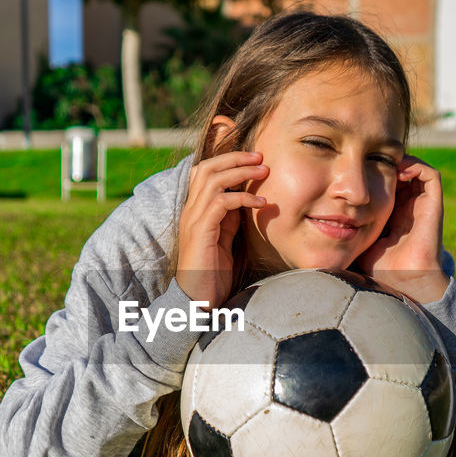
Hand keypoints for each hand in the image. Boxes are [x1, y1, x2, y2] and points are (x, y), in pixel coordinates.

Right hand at [175, 151, 268, 307]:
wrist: (197, 300)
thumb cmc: (211, 273)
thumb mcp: (223, 239)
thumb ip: (229, 219)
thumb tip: (244, 201)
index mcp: (195, 210)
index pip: (204, 172)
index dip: (227, 160)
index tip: (253, 159)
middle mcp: (191, 210)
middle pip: (207, 168)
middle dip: (235, 158)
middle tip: (260, 157)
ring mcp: (194, 219)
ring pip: (213, 180)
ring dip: (241, 172)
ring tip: (264, 171)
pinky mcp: (201, 231)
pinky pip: (221, 203)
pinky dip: (243, 198)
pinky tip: (261, 203)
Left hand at [358, 154, 448, 302]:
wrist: (406, 280)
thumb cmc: (382, 268)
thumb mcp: (359, 241)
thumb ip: (348, 228)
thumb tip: (322, 221)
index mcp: (395, 214)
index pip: (387, 184)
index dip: (374, 172)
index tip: (357, 171)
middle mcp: (410, 207)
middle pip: (400, 172)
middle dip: (386, 163)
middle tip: (368, 161)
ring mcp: (423, 205)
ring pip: (416, 169)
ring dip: (401, 161)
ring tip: (384, 163)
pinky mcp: (433, 205)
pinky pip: (431, 175)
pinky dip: (416, 166)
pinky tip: (397, 170)